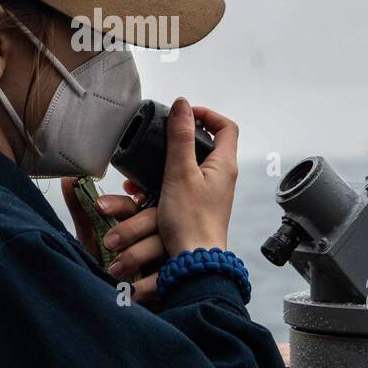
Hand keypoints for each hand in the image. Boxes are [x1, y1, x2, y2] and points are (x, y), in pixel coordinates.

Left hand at [60, 177, 164, 302]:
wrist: (116, 308)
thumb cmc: (107, 269)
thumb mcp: (92, 241)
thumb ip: (82, 212)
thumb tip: (70, 180)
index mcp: (136, 221)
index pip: (131, 204)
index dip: (116, 204)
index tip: (99, 206)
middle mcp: (157, 233)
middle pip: (153, 218)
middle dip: (129, 228)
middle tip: (108, 242)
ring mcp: (170, 253)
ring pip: (162, 243)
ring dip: (137, 255)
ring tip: (114, 270)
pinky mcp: (175, 277)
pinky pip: (166, 276)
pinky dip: (147, 285)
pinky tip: (131, 291)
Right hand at [156, 98, 237, 257]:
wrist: (193, 263)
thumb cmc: (191, 222)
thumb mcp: (180, 173)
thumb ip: (180, 138)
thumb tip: (182, 105)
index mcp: (224, 165)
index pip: (226, 127)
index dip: (207, 114)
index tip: (184, 114)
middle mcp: (220, 177)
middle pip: (206, 144)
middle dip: (179, 138)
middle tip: (161, 137)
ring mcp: (208, 192)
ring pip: (188, 165)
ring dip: (165, 162)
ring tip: (144, 166)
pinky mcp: (195, 206)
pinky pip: (179, 185)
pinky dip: (161, 182)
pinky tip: (141, 190)